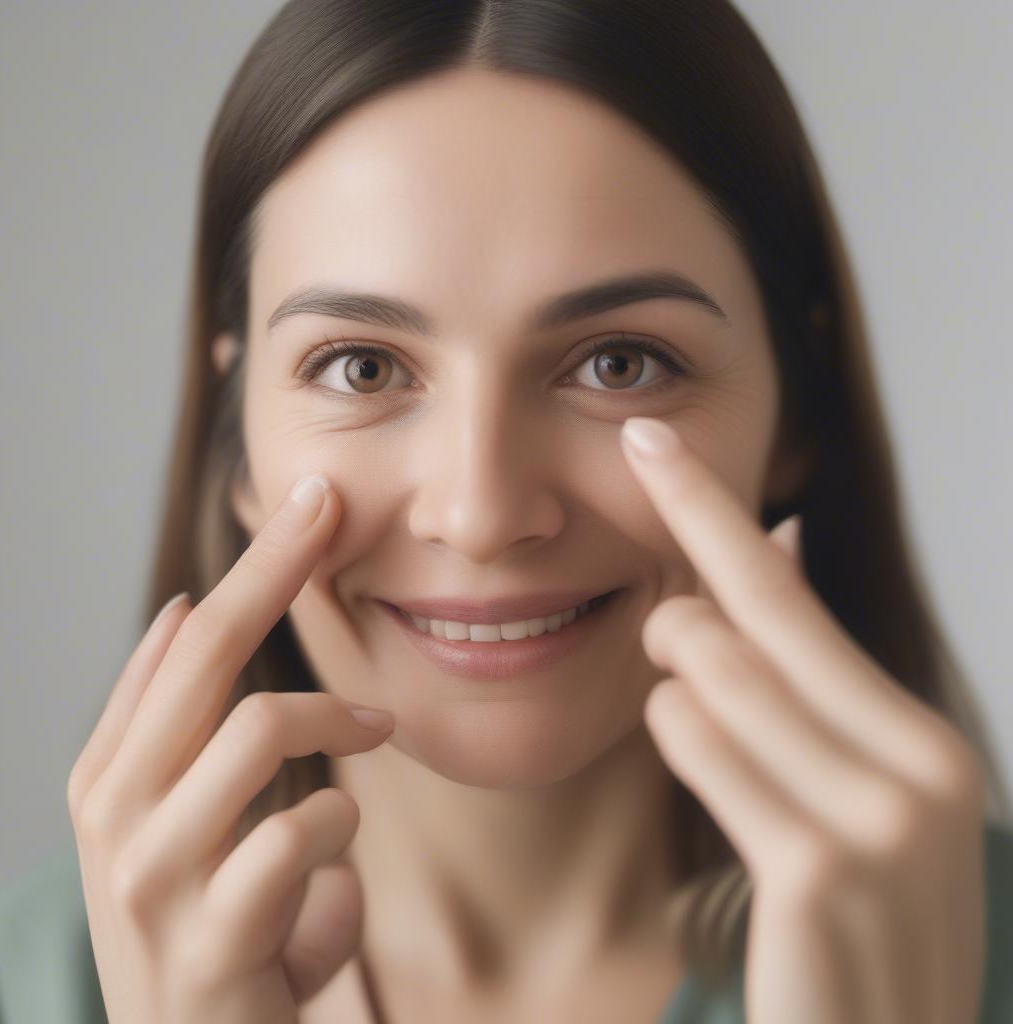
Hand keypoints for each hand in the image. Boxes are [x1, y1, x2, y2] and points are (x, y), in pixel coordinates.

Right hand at [67, 474, 394, 1023]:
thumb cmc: (202, 925)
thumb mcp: (174, 819)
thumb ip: (174, 725)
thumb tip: (182, 611)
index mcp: (110, 772)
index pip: (188, 639)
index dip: (255, 564)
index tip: (311, 503)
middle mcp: (116, 811)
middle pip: (208, 648)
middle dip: (277, 567)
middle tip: (333, 512)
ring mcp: (153, 876)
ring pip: (259, 728)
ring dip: (336, 720)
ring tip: (374, 731)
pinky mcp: (209, 941)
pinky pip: (299, 834)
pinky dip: (340, 822)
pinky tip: (340, 844)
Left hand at [620, 417, 986, 1023]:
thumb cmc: (848, 925)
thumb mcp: (852, 792)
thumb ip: (807, 673)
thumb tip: (780, 544)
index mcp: (919, 737)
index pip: (785, 588)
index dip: (707, 505)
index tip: (648, 438)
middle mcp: (916, 762)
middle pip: (740, 614)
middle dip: (681, 619)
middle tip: (678, 652)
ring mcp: (875, 818)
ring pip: (704, 674)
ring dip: (679, 700)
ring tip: (718, 754)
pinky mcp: (816, 869)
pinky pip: (694, 737)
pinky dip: (680, 743)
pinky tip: (715, 786)